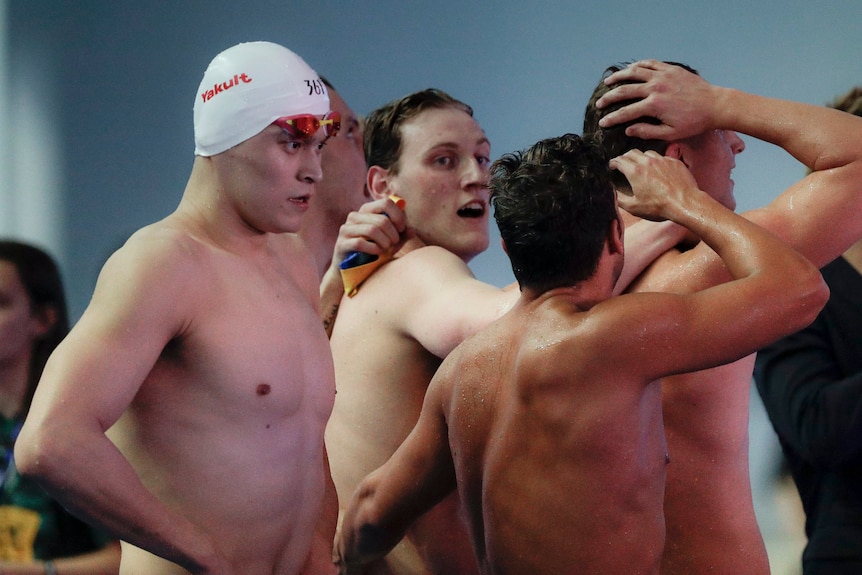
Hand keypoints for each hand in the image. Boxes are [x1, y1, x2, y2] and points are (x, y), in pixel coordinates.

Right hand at [331, 196, 407, 264]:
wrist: (354, 270)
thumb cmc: (375, 252)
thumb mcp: (391, 243)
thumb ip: (402, 236)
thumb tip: (411, 230)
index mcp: (367, 210)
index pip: (386, 202)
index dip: (398, 216)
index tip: (402, 229)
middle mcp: (354, 216)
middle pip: (381, 219)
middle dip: (393, 234)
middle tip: (394, 243)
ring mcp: (346, 229)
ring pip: (372, 230)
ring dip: (384, 242)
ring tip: (386, 249)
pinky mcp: (341, 244)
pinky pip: (360, 243)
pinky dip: (373, 249)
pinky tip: (377, 254)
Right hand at [596, 59, 718, 140]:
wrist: (715, 105)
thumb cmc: (694, 122)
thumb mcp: (670, 133)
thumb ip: (647, 131)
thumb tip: (628, 130)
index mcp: (654, 105)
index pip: (625, 112)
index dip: (611, 118)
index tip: (602, 123)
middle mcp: (655, 87)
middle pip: (624, 90)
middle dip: (609, 98)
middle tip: (599, 103)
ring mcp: (662, 76)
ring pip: (634, 72)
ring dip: (618, 77)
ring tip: (608, 82)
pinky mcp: (670, 69)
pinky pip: (649, 63)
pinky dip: (637, 65)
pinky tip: (630, 69)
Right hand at [609, 150, 700, 220]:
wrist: (684, 203)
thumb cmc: (659, 206)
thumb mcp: (634, 207)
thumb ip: (619, 199)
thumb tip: (612, 193)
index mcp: (635, 171)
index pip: (619, 160)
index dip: (613, 163)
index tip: (612, 166)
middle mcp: (647, 162)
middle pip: (631, 152)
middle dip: (625, 157)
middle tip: (624, 164)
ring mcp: (662, 160)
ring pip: (647, 153)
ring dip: (641, 158)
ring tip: (641, 166)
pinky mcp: (674, 161)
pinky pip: (662, 157)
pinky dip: (656, 162)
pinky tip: (657, 170)